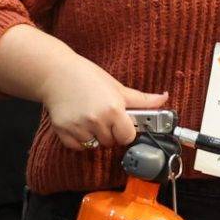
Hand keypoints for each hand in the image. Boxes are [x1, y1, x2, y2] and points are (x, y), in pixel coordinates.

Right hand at [38, 54, 166, 152]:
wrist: (55, 73)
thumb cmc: (87, 76)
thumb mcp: (117, 86)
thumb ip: (141, 99)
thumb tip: (164, 98)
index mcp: (113, 109)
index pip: (127, 137)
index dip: (126, 131)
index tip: (122, 123)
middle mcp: (96, 120)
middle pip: (111, 143)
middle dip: (110, 133)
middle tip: (103, 116)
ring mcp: (78, 127)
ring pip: (94, 146)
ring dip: (94, 136)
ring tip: (89, 117)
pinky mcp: (63, 131)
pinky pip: (77, 147)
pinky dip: (79, 139)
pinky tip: (78, 122)